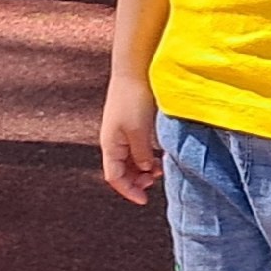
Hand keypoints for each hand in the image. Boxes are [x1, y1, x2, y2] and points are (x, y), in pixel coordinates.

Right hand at [100, 77, 161, 202]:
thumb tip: (145, 170)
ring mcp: (121, 132)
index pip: (114, 177)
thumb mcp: (139, 131)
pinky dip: (146, 157)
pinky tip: (160, 156)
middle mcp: (113, 140)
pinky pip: (136, 148)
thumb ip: (141, 154)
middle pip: (121, 170)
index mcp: (110, 144)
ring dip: (143, 169)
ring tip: (160, 170)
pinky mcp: (132, 124)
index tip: (144, 200)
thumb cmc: (134, 100)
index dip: (128, 190)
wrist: (135, 71)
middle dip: (136, 181)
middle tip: (155, 181)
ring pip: (130, 160)